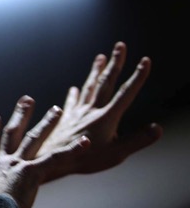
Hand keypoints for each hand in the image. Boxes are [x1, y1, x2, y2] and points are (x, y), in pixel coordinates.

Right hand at [0, 99, 89, 207]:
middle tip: (28, 99)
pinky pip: (55, 159)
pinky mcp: (31, 173)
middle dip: (21, 114)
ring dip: (47, 123)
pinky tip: (86, 142)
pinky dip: (72, 150)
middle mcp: (2, 161)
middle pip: (13, 133)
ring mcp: (17, 165)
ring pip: (34, 139)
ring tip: (57, 109)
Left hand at [38, 42, 162, 181]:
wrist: (49, 161)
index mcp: (106, 118)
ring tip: (100, 57)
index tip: (145, 60)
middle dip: (115, 64)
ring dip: (95, 72)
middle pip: (105, 83)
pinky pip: (71, 103)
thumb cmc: (83, 161)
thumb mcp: (115, 155)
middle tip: (120, 45)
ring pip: (88, 88)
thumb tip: (158, 128)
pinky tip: (73, 89)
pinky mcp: (63, 120)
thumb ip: (137, 141)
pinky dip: (74, 95)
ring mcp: (76, 114)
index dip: (138, 77)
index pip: (125, 93)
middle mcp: (90, 111)